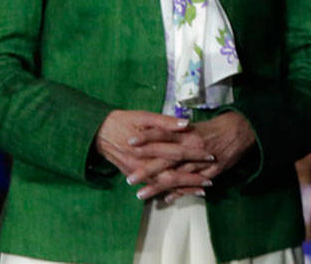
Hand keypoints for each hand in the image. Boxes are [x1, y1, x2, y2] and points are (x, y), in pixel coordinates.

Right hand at [94, 110, 214, 200]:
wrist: (98, 133)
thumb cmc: (123, 121)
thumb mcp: (144, 116)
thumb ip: (165, 122)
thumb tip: (186, 124)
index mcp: (148, 147)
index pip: (177, 153)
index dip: (195, 155)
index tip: (211, 157)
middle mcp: (143, 164)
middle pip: (171, 175)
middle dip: (192, 179)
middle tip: (210, 180)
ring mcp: (137, 173)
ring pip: (163, 185)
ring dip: (182, 188)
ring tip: (200, 190)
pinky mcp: (133, 176)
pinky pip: (153, 187)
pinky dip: (167, 191)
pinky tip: (179, 193)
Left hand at [137, 111, 256, 202]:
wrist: (242, 129)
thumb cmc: (215, 127)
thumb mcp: (196, 124)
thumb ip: (177, 130)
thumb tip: (155, 133)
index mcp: (189, 132)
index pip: (164, 134)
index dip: (147, 138)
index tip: (129, 142)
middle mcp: (194, 147)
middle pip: (167, 159)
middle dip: (147, 169)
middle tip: (129, 178)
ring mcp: (203, 161)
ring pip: (179, 175)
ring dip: (159, 186)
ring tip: (141, 194)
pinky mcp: (213, 170)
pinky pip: (195, 183)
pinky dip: (181, 191)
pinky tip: (167, 198)